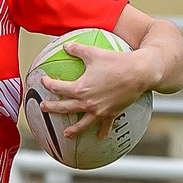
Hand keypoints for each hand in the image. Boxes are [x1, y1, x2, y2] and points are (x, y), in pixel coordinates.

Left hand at [36, 42, 161, 138]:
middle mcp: (87, 102)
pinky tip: (100, 137)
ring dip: (73, 130)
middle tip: (43, 108)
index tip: (43, 81)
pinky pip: (105, 126)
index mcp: (80, 88)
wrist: (139, 72)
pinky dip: (103, 132)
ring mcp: (99, 110)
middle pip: (64, 108)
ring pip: (82, 123)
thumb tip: (66, 46)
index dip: (48, 84)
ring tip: (66, 134)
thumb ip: (77, 50)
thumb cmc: (116, 61)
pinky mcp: (111, 113)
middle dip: (52, 108)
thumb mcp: (94, 53)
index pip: (58, 88)